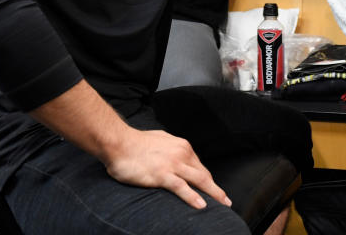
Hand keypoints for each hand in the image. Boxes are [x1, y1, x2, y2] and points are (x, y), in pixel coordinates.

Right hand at [103, 128, 230, 209]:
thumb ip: (171, 147)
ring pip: (199, 180)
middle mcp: (182, 154)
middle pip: (204, 174)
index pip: (199, 166)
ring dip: (214, 193)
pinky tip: (201, 206)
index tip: (212, 189)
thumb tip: (176, 154)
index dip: (207, 180)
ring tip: (222, 204)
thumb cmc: (135, 142)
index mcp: (182, 146)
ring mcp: (173, 164)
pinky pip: (182, 188)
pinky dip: (193, 197)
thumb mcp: (161, 139)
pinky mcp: (162, 174)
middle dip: (216, 189)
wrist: (119, 142)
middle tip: (226, 200)